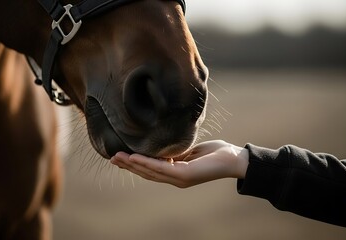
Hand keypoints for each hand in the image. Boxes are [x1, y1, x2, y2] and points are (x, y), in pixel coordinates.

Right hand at [110, 140, 248, 187]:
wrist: (234, 159)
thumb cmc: (215, 153)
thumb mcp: (190, 150)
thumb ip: (175, 151)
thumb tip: (162, 144)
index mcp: (176, 173)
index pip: (151, 169)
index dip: (134, 164)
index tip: (120, 156)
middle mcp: (175, 178)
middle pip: (146, 172)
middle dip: (128, 165)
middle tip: (111, 158)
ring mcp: (179, 179)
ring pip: (151, 171)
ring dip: (132, 164)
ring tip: (117, 157)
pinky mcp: (185, 175)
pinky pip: (161, 168)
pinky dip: (146, 163)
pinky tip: (134, 157)